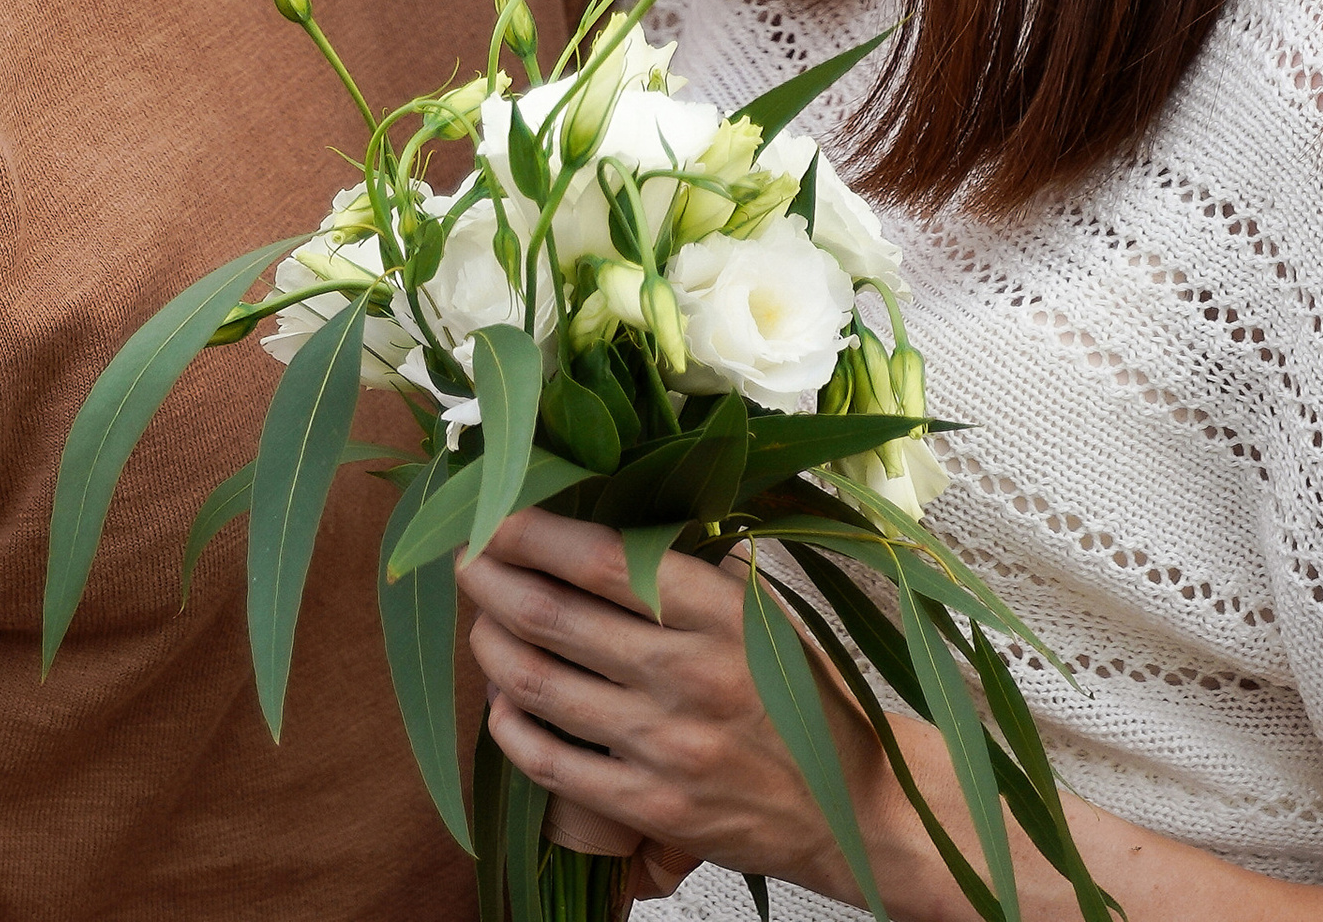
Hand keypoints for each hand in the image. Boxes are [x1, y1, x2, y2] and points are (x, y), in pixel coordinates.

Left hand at [459, 510, 886, 910]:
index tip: (493, 516)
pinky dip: (510, 726)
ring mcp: (667, 747)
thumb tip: (587, 513)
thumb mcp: (754, 607)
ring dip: (489, 646)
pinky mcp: (654, 808)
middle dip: (489, 580)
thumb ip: (681, 564)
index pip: (598, 557)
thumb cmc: (797, 689)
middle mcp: (688, 674)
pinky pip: (551, 764)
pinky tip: (501, 702)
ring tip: (481, 623)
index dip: (528, 532)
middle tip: (467, 562)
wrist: (855, 808)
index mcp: (716, 609)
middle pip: (550, 615)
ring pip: (537, 684)